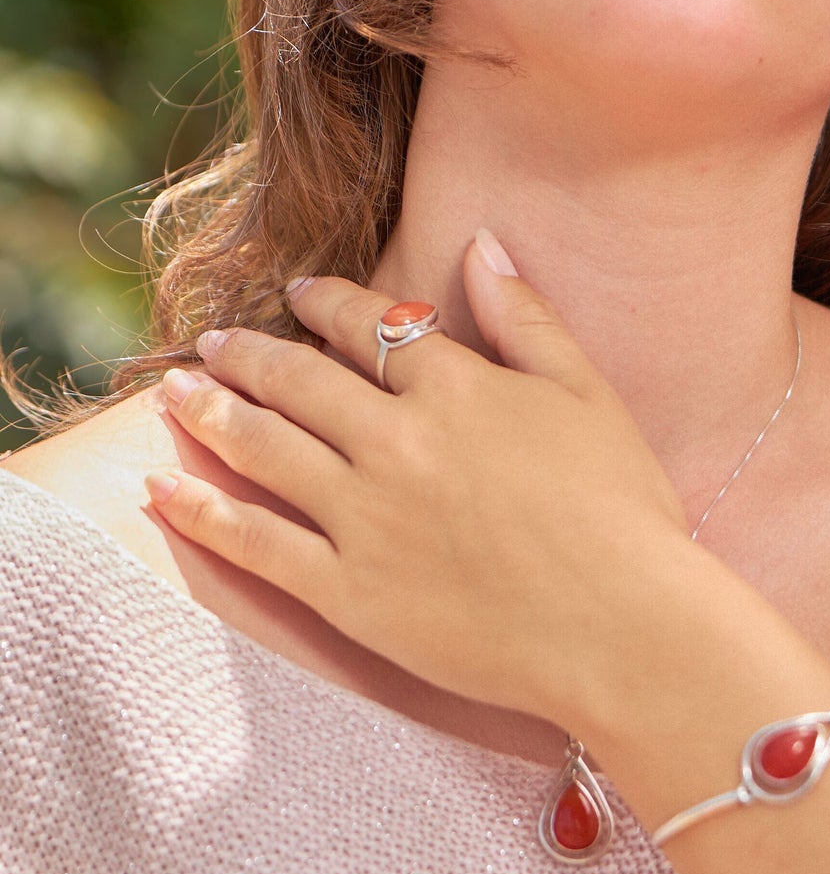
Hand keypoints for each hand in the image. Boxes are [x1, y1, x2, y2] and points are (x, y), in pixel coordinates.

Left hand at [143, 236, 692, 724]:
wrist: (624, 627)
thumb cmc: (623, 510)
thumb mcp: (588, 392)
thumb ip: (526, 317)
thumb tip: (482, 246)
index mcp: (456, 386)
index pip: (369, 325)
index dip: (325, 303)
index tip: (298, 293)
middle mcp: (396, 440)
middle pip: (299, 380)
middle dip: (248, 354)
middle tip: (212, 342)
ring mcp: (363, 517)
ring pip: (264, 448)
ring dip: (210, 412)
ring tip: (175, 393)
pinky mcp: (347, 591)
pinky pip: (254, 543)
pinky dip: (200, 512)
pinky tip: (160, 489)